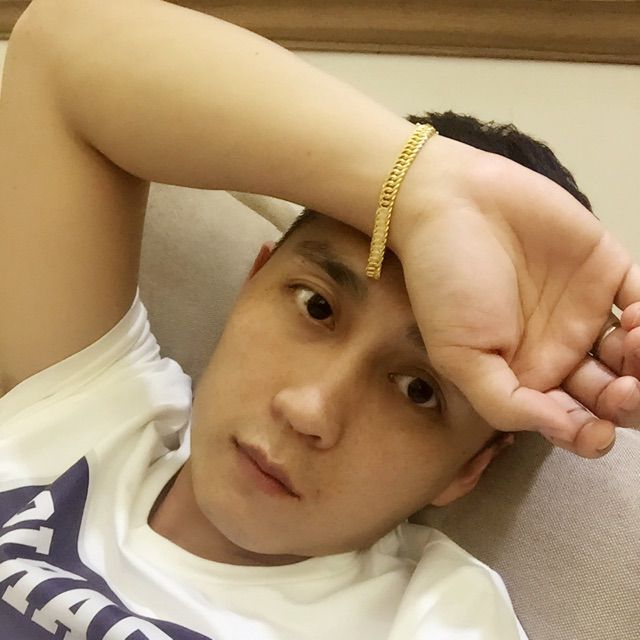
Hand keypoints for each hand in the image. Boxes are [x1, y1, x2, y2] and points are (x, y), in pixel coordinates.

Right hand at [394, 135, 639, 457]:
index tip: (595, 431)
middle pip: (611, 394)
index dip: (589, 435)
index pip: (569, 420)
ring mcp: (585, 310)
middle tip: (625, 392)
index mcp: (523, 375)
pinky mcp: (606, 270)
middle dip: (628, 405)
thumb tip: (560, 430)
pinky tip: (638, 322)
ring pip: (635, 355)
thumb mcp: (458, 356)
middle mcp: (559, 349)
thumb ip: (504, 401)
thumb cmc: (445, 282)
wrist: (453, 203)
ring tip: (634, 348)